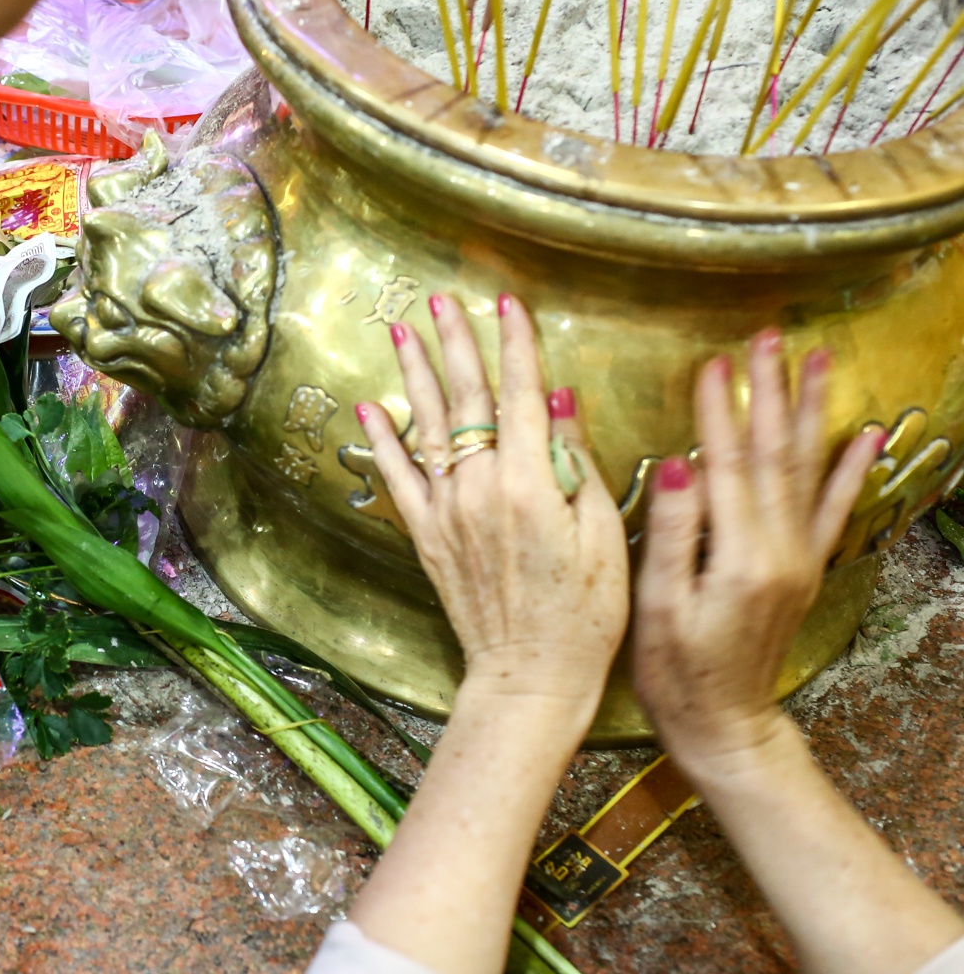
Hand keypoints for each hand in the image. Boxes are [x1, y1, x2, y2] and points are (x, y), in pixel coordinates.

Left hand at [357, 293, 628, 711]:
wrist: (531, 674)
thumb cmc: (585, 614)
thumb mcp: (603, 534)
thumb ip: (578, 462)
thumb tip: (559, 399)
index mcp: (531, 483)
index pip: (522, 394)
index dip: (516, 343)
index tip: (508, 302)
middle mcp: (480, 488)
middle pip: (466, 400)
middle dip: (456, 344)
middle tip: (441, 299)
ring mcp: (448, 511)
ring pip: (427, 428)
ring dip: (414, 376)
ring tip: (401, 332)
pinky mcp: (427, 536)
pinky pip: (398, 479)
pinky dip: (381, 442)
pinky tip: (369, 409)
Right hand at [632, 331, 881, 776]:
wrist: (722, 721)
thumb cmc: (675, 668)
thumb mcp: (659, 603)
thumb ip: (673, 532)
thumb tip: (681, 464)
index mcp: (739, 557)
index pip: (730, 465)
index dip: (722, 411)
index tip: (713, 362)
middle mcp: (781, 552)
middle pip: (775, 456)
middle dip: (771, 393)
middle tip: (768, 337)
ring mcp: (798, 559)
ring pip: (805, 471)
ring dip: (811, 412)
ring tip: (817, 360)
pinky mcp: (803, 569)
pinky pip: (832, 510)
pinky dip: (849, 470)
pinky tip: (864, 435)